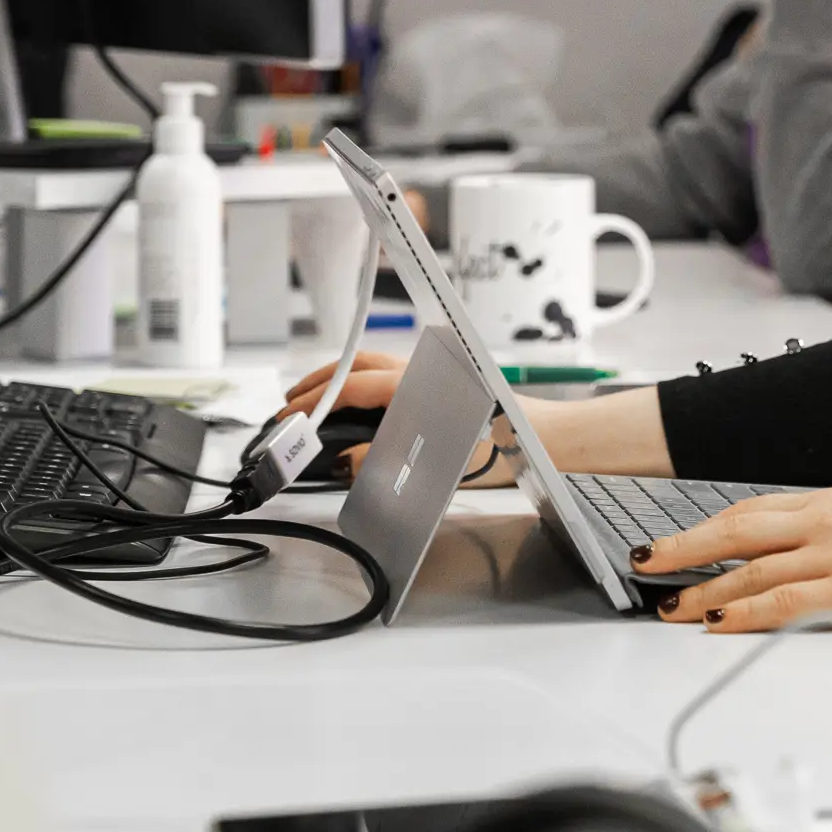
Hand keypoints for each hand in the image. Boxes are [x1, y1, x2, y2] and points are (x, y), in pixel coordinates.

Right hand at [278, 350, 515, 484]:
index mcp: (414, 384)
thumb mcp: (432, 467)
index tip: (289, 416)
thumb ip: (382, 465)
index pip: (351, 387)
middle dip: (321, 380)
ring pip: (374, 365)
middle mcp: (420, 370)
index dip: (315, 403)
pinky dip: (365, 382)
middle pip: (358, 364)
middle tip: (291, 399)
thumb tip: (345, 463)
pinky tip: (359, 403)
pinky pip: (392, 374)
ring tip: (317, 397)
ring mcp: (431, 372)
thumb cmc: (497, 451)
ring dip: (342, 378)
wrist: (543, 439)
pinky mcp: (442, 382)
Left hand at [631, 488, 831, 630]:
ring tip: (670, 604)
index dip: (705, 526)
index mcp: (831, 499)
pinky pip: (779, 603)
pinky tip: (714, 621)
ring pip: (749, 571)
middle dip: (685, 549)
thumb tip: (794, 557)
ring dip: (703, 589)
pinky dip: (740, 612)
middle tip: (649, 562)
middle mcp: (824, 520)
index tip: (677, 539)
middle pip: (735, 531)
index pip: (751, 510)